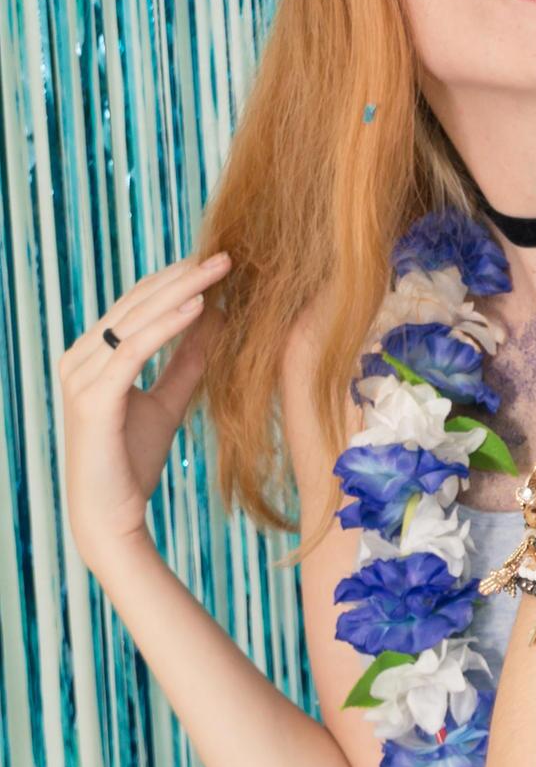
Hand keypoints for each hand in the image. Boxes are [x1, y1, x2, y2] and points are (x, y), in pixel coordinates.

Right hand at [59, 250, 228, 569]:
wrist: (111, 512)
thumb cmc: (132, 459)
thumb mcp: (167, 400)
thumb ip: (185, 362)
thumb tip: (215, 320)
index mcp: (91, 357)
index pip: (135, 305)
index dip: (175, 281)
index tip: (216, 262)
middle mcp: (78, 359)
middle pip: (135, 304)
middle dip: (181, 277)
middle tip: (225, 255)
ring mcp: (80, 377)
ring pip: (135, 320)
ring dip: (179, 292)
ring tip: (218, 271)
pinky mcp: (93, 397)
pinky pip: (134, 350)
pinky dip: (167, 325)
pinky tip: (199, 307)